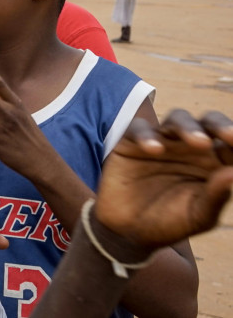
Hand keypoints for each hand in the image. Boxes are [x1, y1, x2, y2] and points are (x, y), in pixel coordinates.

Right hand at [92, 109, 232, 255]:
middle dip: (221, 125)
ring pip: (177, 119)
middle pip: (208, 124)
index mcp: (213, 163)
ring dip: (189, 127)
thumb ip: (217, 195)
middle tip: (230, 136)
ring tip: (200, 142)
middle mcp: (189, 147)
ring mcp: (161, 141)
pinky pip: (139, 129)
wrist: (129, 232)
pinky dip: (147, 135)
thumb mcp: (199, 216)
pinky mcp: (131, 142)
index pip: (230, 144)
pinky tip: (154, 149)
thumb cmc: (170, 223)